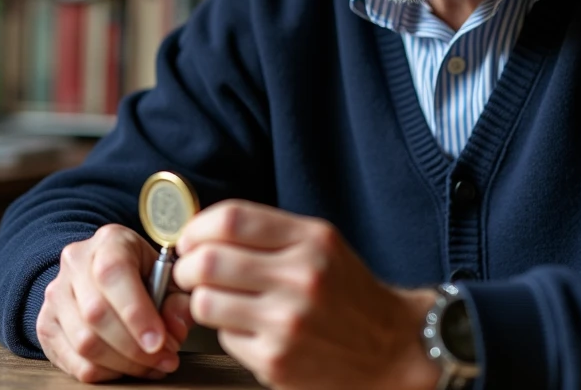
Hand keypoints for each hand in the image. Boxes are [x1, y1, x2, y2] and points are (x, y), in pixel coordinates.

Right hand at [36, 224, 193, 382]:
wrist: (101, 273)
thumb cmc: (142, 275)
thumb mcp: (168, 277)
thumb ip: (178, 300)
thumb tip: (176, 327)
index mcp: (110, 241)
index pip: (114, 272)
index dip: (137, 312)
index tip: (159, 342)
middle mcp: (76, 262)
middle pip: (96, 313)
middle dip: (134, 347)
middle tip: (164, 359)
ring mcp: (56, 294)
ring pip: (84, 341)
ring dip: (122, 364)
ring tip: (150, 366)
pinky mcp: (46, 325)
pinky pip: (73, 361)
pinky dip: (104, 373)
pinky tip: (125, 369)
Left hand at [173, 200, 440, 389]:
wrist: (392, 347)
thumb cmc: (348, 292)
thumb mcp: (320, 243)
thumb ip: (266, 231)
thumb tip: (202, 232)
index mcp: (311, 240)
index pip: (231, 219)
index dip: (197, 227)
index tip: (192, 238)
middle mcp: (300, 278)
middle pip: (208, 261)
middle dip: (188, 266)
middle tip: (193, 272)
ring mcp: (287, 322)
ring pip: (205, 303)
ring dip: (202, 301)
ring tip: (220, 301)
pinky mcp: (276, 361)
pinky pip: (223, 338)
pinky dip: (228, 332)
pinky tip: (251, 329)